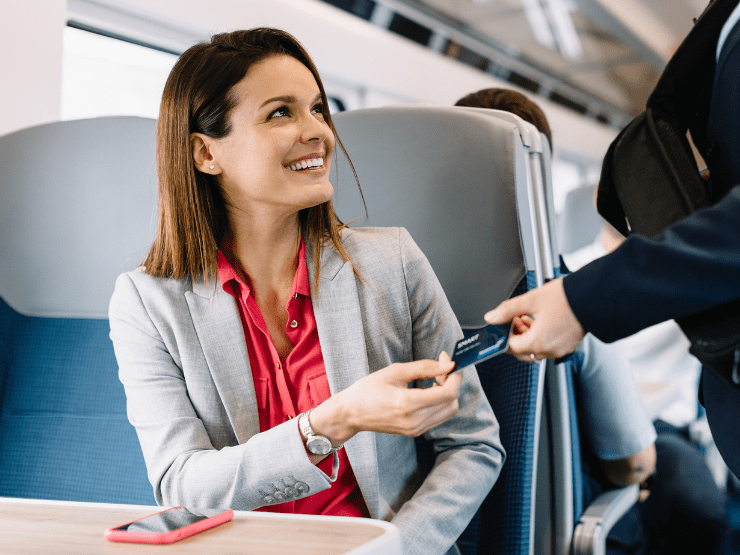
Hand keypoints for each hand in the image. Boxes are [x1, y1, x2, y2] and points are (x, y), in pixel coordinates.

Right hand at [310, 352, 461, 444]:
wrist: (352, 413)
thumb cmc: (369, 389)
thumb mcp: (395, 372)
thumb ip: (425, 367)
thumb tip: (448, 365)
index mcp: (408, 404)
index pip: (448, 393)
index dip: (454, 375)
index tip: (448, 361)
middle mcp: (415, 421)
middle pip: (452, 402)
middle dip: (451, 382)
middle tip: (440, 367)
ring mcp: (416, 429)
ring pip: (449, 410)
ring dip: (448, 392)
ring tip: (434, 379)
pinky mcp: (416, 432)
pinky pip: (439, 416)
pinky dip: (441, 402)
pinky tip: (428, 391)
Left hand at [483, 278, 585, 360]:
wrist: (593, 297)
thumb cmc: (567, 298)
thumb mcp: (531, 300)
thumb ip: (508, 310)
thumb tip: (492, 317)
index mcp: (538, 342)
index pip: (510, 347)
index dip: (504, 335)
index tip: (503, 324)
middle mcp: (549, 350)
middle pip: (522, 351)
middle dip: (514, 336)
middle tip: (513, 319)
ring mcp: (560, 349)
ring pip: (534, 350)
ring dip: (526, 336)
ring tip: (526, 317)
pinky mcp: (568, 345)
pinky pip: (547, 347)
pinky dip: (539, 337)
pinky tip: (540, 322)